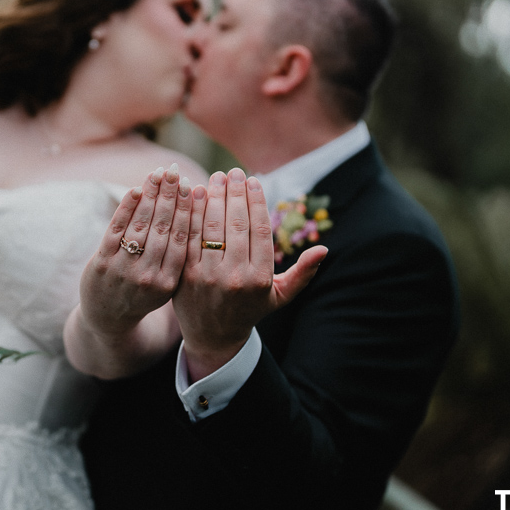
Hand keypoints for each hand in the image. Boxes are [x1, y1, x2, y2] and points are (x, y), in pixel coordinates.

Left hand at [78, 163, 191, 336]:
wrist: (109, 319)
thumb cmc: (144, 294)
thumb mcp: (167, 283)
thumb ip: (180, 255)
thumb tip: (199, 212)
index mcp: (169, 281)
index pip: (181, 239)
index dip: (187, 210)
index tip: (191, 186)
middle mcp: (148, 276)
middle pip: (163, 229)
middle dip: (170, 197)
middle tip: (176, 172)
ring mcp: (123, 269)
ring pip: (141, 226)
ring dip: (151, 196)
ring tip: (159, 174)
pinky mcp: (102, 262)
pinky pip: (116, 229)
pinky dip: (127, 208)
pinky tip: (137, 190)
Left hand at [175, 168, 327, 380]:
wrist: (213, 337)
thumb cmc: (250, 309)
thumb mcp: (280, 296)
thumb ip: (302, 273)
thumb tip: (324, 249)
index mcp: (260, 279)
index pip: (260, 230)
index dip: (256, 201)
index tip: (253, 180)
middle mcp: (234, 277)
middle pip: (236, 224)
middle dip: (234, 193)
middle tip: (232, 172)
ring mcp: (207, 277)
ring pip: (211, 228)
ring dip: (213, 197)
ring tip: (216, 178)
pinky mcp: (184, 275)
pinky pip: (189, 238)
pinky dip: (191, 213)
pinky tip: (194, 194)